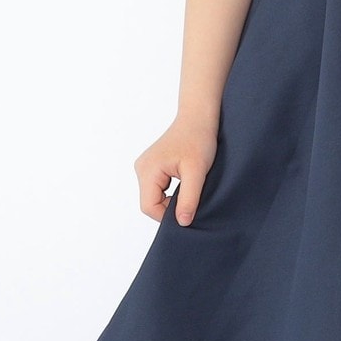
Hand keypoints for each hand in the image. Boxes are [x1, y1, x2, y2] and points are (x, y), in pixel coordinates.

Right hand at [134, 111, 219, 225]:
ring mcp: (146, 166)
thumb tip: (182, 223)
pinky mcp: (154, 165)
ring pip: (155, 196)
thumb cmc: (198, 139)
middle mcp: (142, 169)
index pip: (149, 207)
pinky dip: (172, 190)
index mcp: (147, 170)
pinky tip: (186, 183)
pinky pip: (159, 187)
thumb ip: (188, 198)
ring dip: (172, 198)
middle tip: (192, 200)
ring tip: (190, 188)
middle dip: (171, 207)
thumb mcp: (196, 171)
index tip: (189, 211)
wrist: (199, 117)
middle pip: (151, 202)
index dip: (168, 216)